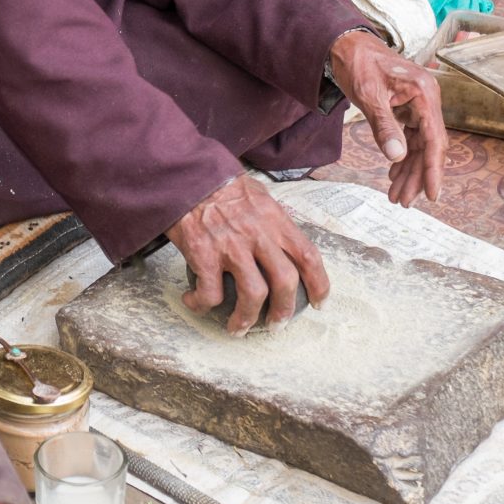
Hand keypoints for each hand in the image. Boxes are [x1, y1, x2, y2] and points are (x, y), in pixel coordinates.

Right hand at [165, 174, 327, 334]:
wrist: (184, 175)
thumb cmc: (219, 184)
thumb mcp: (257, 195)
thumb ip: (273, 221)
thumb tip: (283, 244)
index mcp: (275, 219)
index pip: (308, 256)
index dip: (319, 284)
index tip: (319, 302)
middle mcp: (258, 234)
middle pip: (285, 282)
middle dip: (284, 311)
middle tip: (276, 325)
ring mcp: (230, 246)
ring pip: (252, 295)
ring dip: (246, 319)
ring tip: (238, 328)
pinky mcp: (203, 254)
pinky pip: (209, 293)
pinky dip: (202, 305)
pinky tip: (195, 302)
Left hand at [329, 28, 446, 206]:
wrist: (347, 45)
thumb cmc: (358, 64)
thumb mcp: (368, 95)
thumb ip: (383, 126)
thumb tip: (396, 157)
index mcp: (424, 93)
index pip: (434, 139)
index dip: (433, 169)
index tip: (431, 195)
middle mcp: (427, 99)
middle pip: (427, 146)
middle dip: (416, 176)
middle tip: (402, 201)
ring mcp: (419, 104)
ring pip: (418, 145)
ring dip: (408, 171)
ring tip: (396, 195)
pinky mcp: (408, 108)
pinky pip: (410, 138)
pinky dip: (401, 157)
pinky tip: (394, 174)